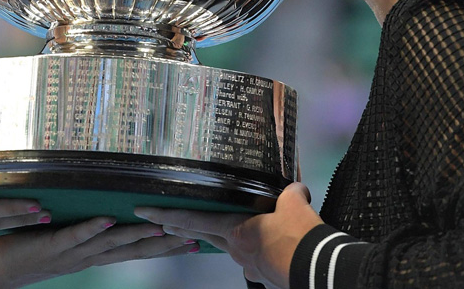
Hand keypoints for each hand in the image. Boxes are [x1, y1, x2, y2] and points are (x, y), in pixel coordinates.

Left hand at [0, 217, 198, 288]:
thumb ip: (84, 229)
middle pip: (131, 250)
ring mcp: (69, 253)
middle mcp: (86, 257)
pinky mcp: (49, 246)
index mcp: (91, 255)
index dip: (163, 246)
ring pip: (108, 243)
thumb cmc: (26, 254)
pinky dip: (92, 228)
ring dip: (134, 234)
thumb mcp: (63, 241)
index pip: (135, 251)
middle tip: (191, 237)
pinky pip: (74, 236)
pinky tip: (108, 218)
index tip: (192, 240)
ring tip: (160, 224)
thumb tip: (106, 210)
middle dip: (162, 243)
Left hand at [135, 183, 321, 288]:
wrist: (318, 268)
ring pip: (227, 246)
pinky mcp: (263, 274)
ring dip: (218, 237)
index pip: (193, 220)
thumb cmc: (300, 237)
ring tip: (215, 228)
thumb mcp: (295, 204)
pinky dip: (252, 249)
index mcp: (236, 231)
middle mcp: (236, 249)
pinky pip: (251, 258)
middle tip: (161, 223)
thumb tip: (296, 188)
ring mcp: (249, 265)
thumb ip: (291, 193)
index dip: (166, 215)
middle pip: (202, 235)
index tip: (145, 212)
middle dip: (180, 228)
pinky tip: (264, 245)